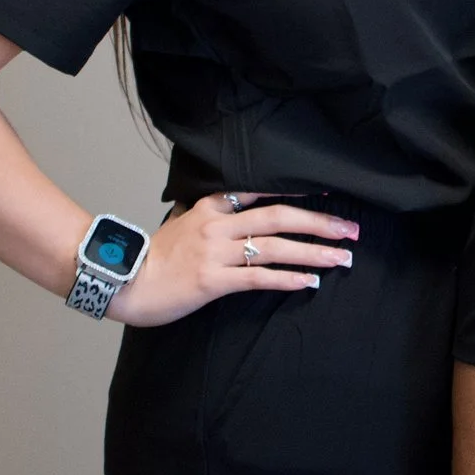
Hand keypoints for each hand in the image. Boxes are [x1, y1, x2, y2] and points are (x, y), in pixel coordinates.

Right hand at [105, 193, 356, 327]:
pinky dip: (287, 279)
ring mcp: (216, 253)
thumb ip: (208, 214)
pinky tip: (309, 281)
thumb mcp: (180, 223)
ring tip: (341, 258)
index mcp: (211, 207)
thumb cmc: (152, 257)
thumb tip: (230, 206)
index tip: (330, 195)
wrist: (124, 281)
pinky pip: (258, 278)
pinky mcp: (214, 281)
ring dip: (313, 253)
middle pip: (279, 217)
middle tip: (350, 230)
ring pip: (275, 247)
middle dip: (320, 223)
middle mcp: (217, 225)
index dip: (297, 193)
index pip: (261, 193)